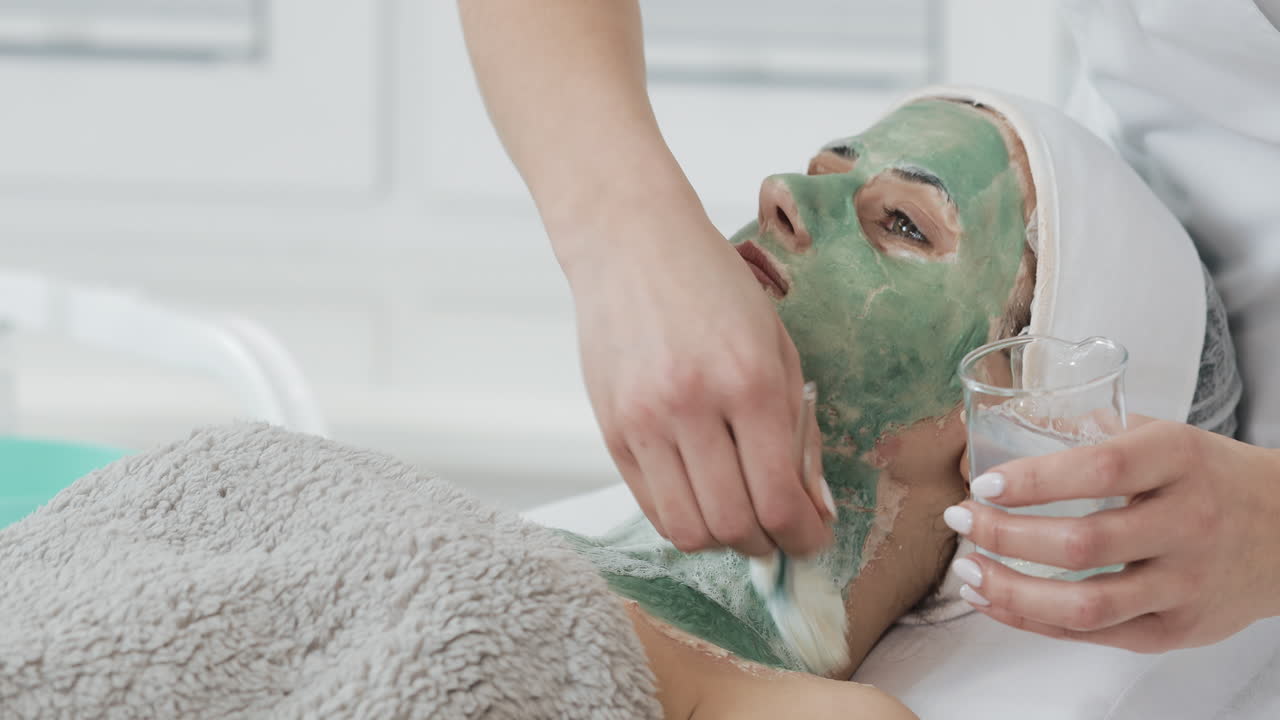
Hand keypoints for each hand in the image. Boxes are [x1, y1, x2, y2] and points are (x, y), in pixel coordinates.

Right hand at [565, 205, 833, 557]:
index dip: (803, 537)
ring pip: (687, 529)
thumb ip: (799, 431)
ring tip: (738, 516)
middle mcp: (692, 407)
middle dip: (765, 545)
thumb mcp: (778, 349)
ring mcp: (644, 421)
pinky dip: (683, 518)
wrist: (632, 244)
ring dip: (722, 540)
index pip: (778, 499)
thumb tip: (813, 509)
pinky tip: (702, 496)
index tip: (811, 539)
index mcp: (749, 382)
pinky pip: (650, 507)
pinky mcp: (611, 431)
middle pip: (733, 526)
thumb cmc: (714, 289)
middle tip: (778, 534)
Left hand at [946, 417, 1279, 651]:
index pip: (1098, 470)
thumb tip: (1012, 420)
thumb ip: (1096, 432)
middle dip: (1004, 536)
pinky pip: (1096, 637)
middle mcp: (1188, 524)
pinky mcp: (1180, 629)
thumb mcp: (1166, 437)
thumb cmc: (1210, 478)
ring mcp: (1186, 583)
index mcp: (1180, 460)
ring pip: (1086, 605)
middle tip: (959, 521)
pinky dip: (1035, 623)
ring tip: (968, 572)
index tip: (982, 484)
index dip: (1032, 481)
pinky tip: (997, 603)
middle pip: (1082, 543)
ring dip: (1012, 592)